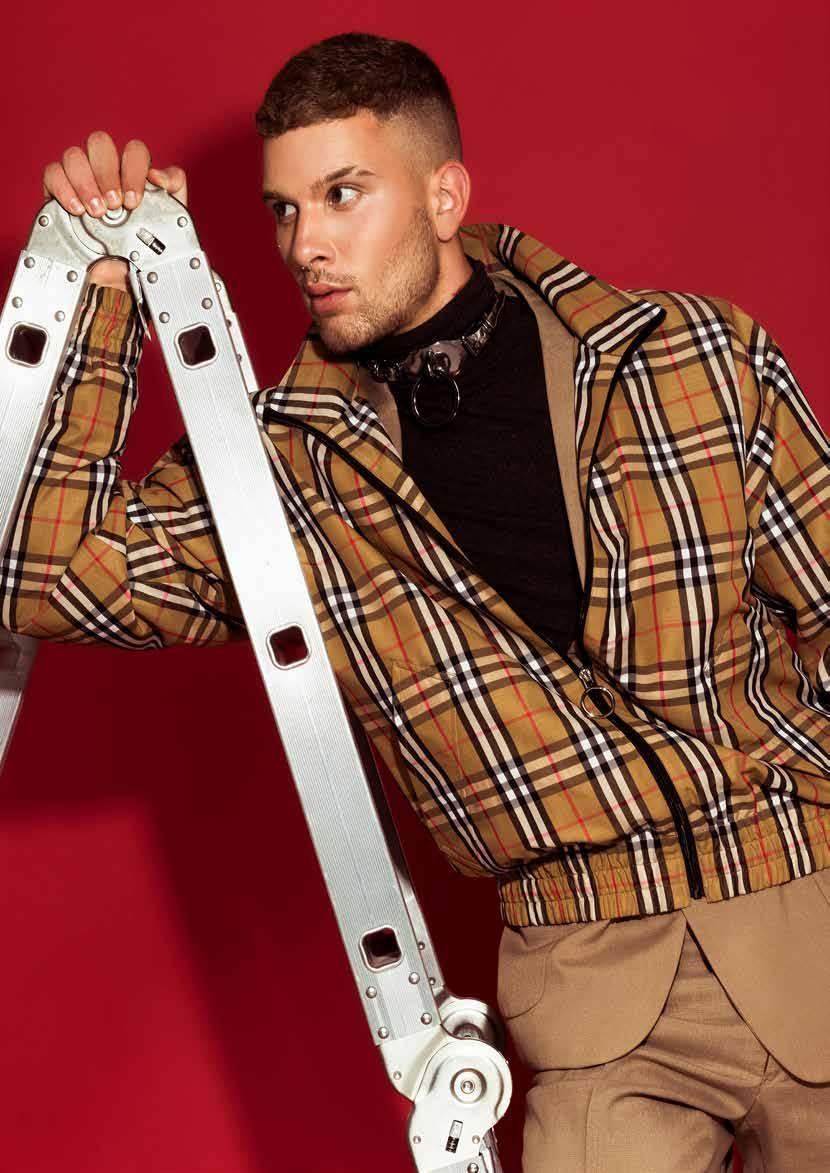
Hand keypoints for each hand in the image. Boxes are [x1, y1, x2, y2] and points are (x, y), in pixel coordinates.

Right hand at [41, 131, 187, 290]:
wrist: (120, 276)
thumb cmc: (144, 246)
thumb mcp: (170, 220)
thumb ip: (175, 191)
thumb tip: (160, 177)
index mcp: (131, 171)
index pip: (133, 151)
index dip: (134, 170)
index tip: (134, 201)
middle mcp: (104, 169)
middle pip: (100, 143)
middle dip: (107, 173)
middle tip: (113, 205)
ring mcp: (79, 177)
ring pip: (74, 155)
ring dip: (85, 182)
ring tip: (96, 211)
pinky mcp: (57, 190)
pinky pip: (53, 173)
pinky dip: (63, 188)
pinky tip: (76, 209)